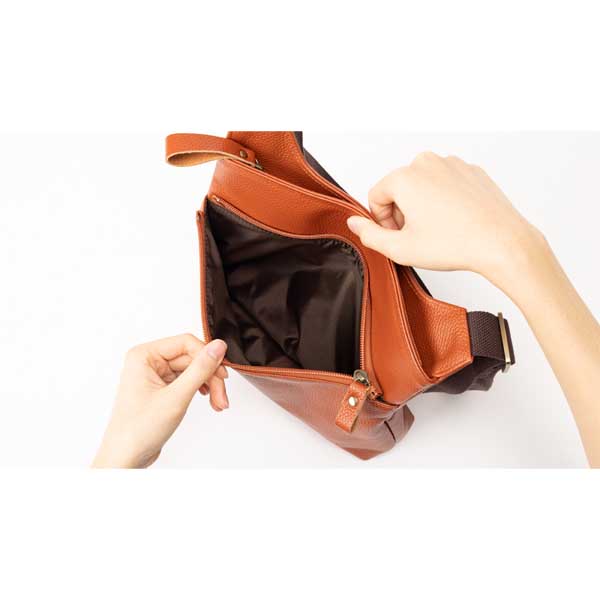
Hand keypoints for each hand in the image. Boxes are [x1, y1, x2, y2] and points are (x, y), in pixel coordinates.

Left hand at [92, 334, 228, 467]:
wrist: (125, 458)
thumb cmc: (138, 430)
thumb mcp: (176, 397)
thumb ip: (200, 369)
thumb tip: (218, 346)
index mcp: (143, 356)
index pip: (186, 343)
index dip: (207, 356)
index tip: (222, 373)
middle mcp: (148, 362)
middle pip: (192, 358)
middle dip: (210, 377)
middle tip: (222, 395)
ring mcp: (155, 375)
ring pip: (193, 370)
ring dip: (209, 385)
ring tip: (218, 403)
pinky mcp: (162, 389)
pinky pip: (188, 381)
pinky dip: (201, 390)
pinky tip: (209, 400)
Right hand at [347, 152, 542, 286]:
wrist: (502, 242)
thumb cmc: (455, 244)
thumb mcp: (400, 248)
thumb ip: (369, 235)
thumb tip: (354, 224)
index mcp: (405, 177)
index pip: (376, 196)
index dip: (381, 220)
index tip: (397, 236)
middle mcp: (427, 163)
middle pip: (399, 187)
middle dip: (401, 211)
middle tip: (417, 236)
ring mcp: (452, 164)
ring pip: (423, 184)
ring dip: (422, 205)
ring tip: (437, 230)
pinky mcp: (472, 171)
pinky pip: (446, 183)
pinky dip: (444, 200)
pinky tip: (455, 221)